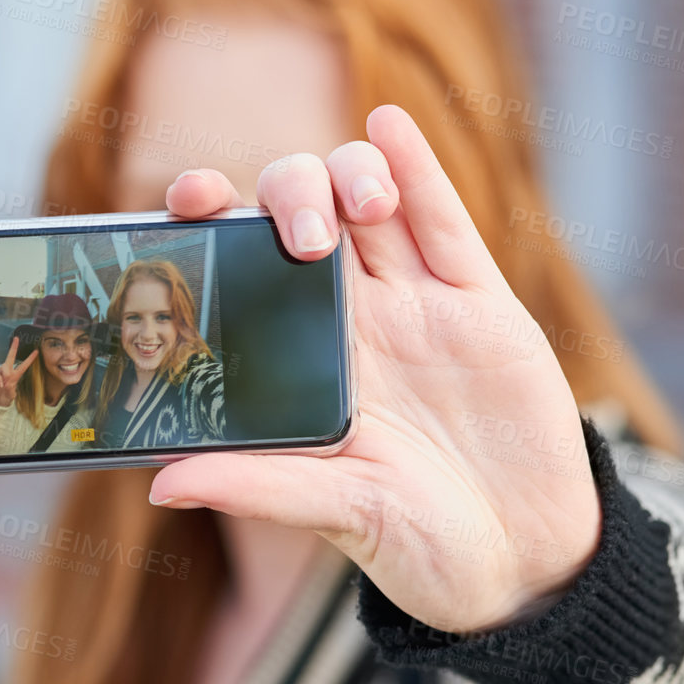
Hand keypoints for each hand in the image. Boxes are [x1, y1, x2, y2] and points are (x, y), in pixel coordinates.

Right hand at [0, 335, 37, 407]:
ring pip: (4, 366)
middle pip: (10, 357)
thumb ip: (11, 391)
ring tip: (5, 384)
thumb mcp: (10, 397)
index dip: (30, 359)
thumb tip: (7, 384)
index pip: (23, 366)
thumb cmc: (2, 398)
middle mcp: (7, 372)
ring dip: (6, 374)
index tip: (36, 352)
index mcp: (15, 376)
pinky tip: (1, 385)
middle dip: (13, 347)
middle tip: (16, 339)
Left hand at [151, 106, 600, 633]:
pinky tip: (389, 124)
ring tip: (364, 206)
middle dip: (291, 194)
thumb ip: (255, 488)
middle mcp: (352, 321)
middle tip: (303, 237)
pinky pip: (445, 224)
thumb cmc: (416, 542)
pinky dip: (418, 170)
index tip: (189, 199)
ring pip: (372, 204)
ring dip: (355, 177)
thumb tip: (163, 484)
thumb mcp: (335, 512)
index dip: (216, 222)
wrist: (520, 559)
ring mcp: (417, 306)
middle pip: (305, 216)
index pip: (245, 269)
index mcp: (303, 361)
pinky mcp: (482, 305)